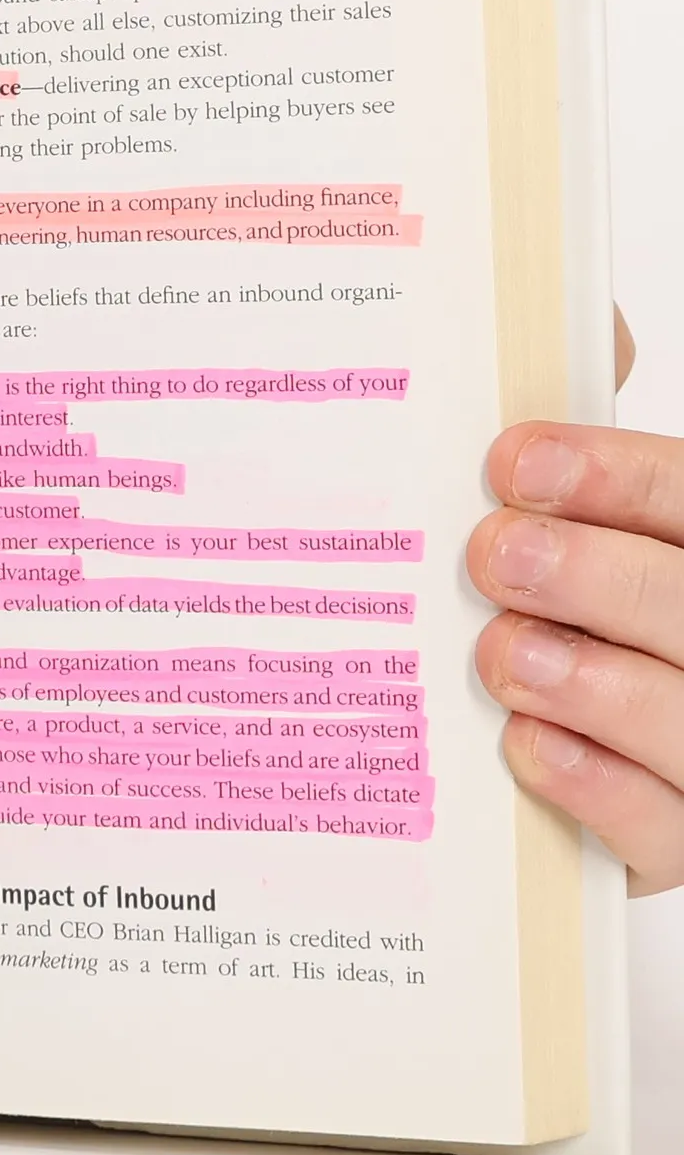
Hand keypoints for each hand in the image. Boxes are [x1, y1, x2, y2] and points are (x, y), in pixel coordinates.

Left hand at [469, 315, 683, 892]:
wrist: (637, 749)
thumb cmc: (617, 607)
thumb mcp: (619, 519)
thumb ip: (602, 451)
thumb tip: (581, 323)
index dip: (618, 476)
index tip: (512, 460)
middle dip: (595, 574)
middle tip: (493, 553)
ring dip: (589, 681)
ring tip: (500, 652)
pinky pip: (663, 831)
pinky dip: (593, 785)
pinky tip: (525, 744)